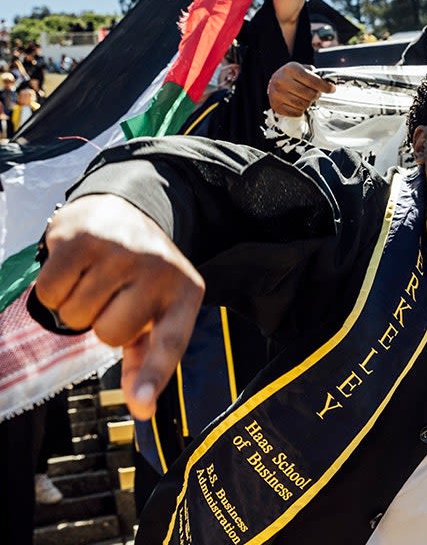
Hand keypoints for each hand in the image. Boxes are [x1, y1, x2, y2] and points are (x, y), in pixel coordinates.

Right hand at [34, 195, 204, 420]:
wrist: (125, 210)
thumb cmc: (140, 273)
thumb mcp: (157, 310)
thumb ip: (148, 357)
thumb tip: (140, 406)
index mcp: (186, 294)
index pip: (169, 342)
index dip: (152, 376)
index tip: (141, 404)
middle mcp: (159, 271)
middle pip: (108, 336)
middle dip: (101, 322)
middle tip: (112, 295)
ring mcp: (123, 252)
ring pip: (76, 315)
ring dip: (76, 303)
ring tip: (95, 278)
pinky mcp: (84, 239)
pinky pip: (50, 292)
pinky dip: (53, 287)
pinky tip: (75, 267)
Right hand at [268, 62, 335, 116]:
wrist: (273, 82)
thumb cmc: (291, 76)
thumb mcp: (301, 68)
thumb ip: (314, 74)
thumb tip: (328, 83)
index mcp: (291, 70)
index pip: (313, 81)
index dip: (325, 87)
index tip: (332, 89)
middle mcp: (282, 81)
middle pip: (310, 94)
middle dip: (316, 95)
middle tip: (316, 93)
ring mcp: (277, 95)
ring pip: (303, 104)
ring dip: (309, 103)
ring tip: (306, 98)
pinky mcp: (276, 106)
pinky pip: (296, 112)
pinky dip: (300, 110)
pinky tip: (298, 104)